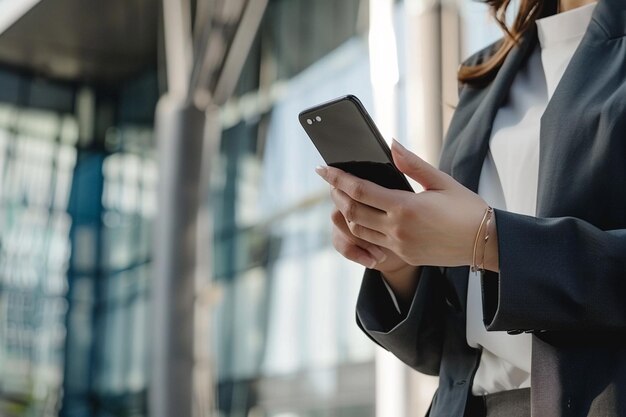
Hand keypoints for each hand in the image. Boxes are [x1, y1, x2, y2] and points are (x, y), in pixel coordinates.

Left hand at [317, 139, 492, 268]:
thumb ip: (412, 164)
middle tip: (330, 180)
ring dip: (345, 213)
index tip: (322, 168)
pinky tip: (360, 216)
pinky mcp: (403, 255)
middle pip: (352, 211)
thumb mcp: (441, 181)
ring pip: (357, 229)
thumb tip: (391, 145)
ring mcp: (398, 245)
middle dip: (336, 194)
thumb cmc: (467, 208)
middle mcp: (397, 229)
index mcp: (405, 207)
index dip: (337, 178)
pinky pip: (372, 242)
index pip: (359, 190)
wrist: (485, 243)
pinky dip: (360, 228)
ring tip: (342, 197)